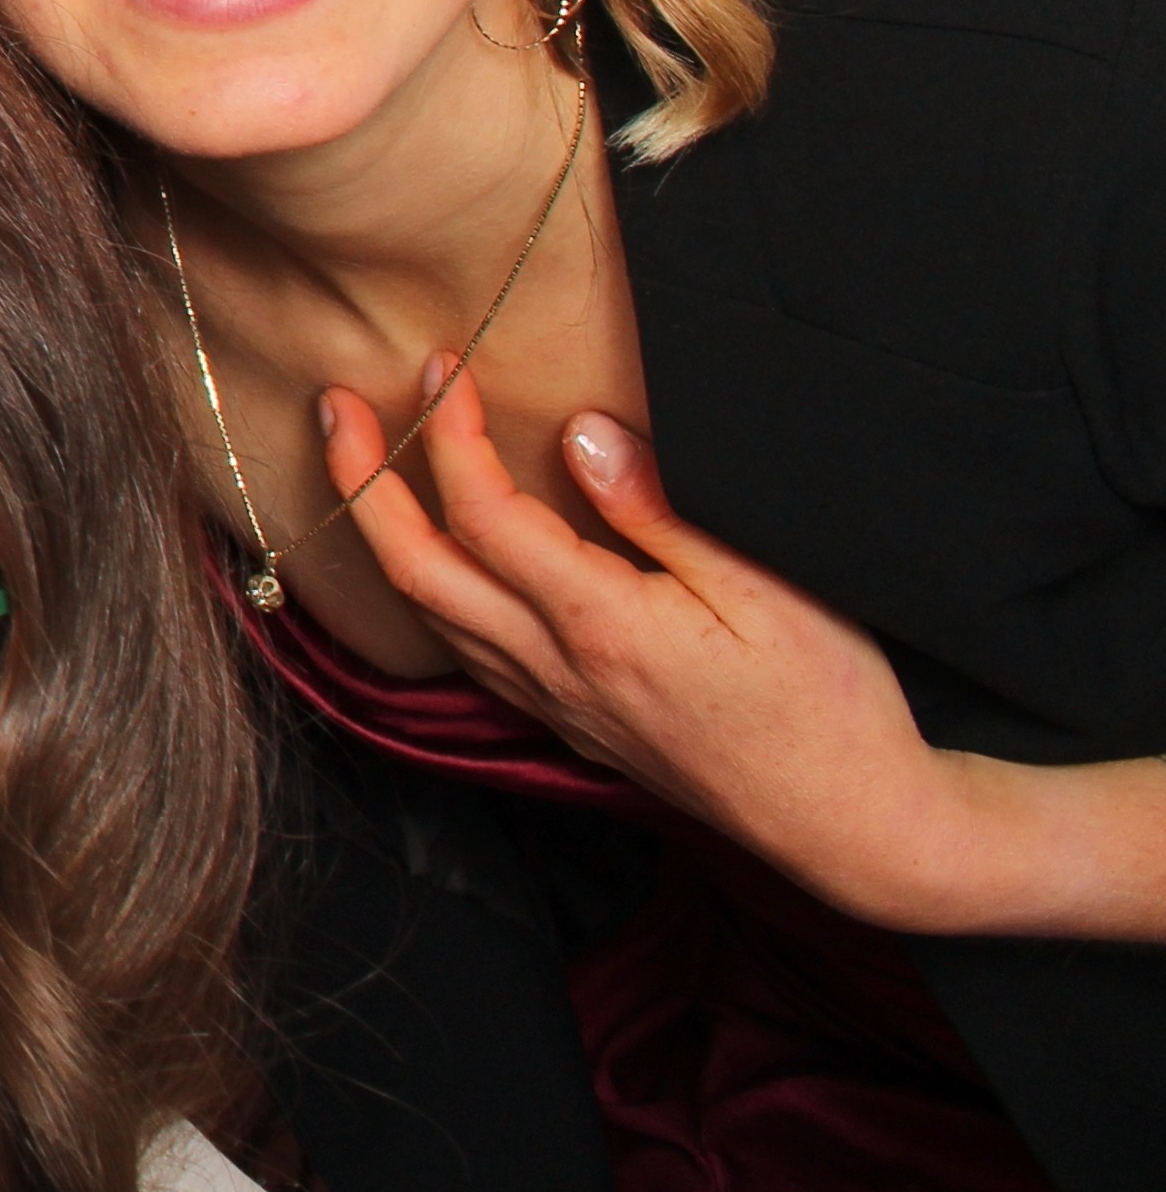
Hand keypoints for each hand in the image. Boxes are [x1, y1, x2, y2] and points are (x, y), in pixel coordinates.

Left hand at [324, 362, 1165, 936]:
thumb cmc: (832, 704)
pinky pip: (470, 656)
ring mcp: (559, 708)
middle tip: (335, 403)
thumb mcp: (768, 588)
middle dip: (360, 480)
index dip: (448, 433)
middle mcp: (558, 671)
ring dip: (384, 536)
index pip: (484, 515)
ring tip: (364, 465)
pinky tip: (438, 560)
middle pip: (417, 570)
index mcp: (601, 627)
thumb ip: (660, 511)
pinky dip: (431, 594)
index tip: (439, 365)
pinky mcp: (574, 729)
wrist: (856, 827)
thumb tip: (581, 434)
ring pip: (432, 619)